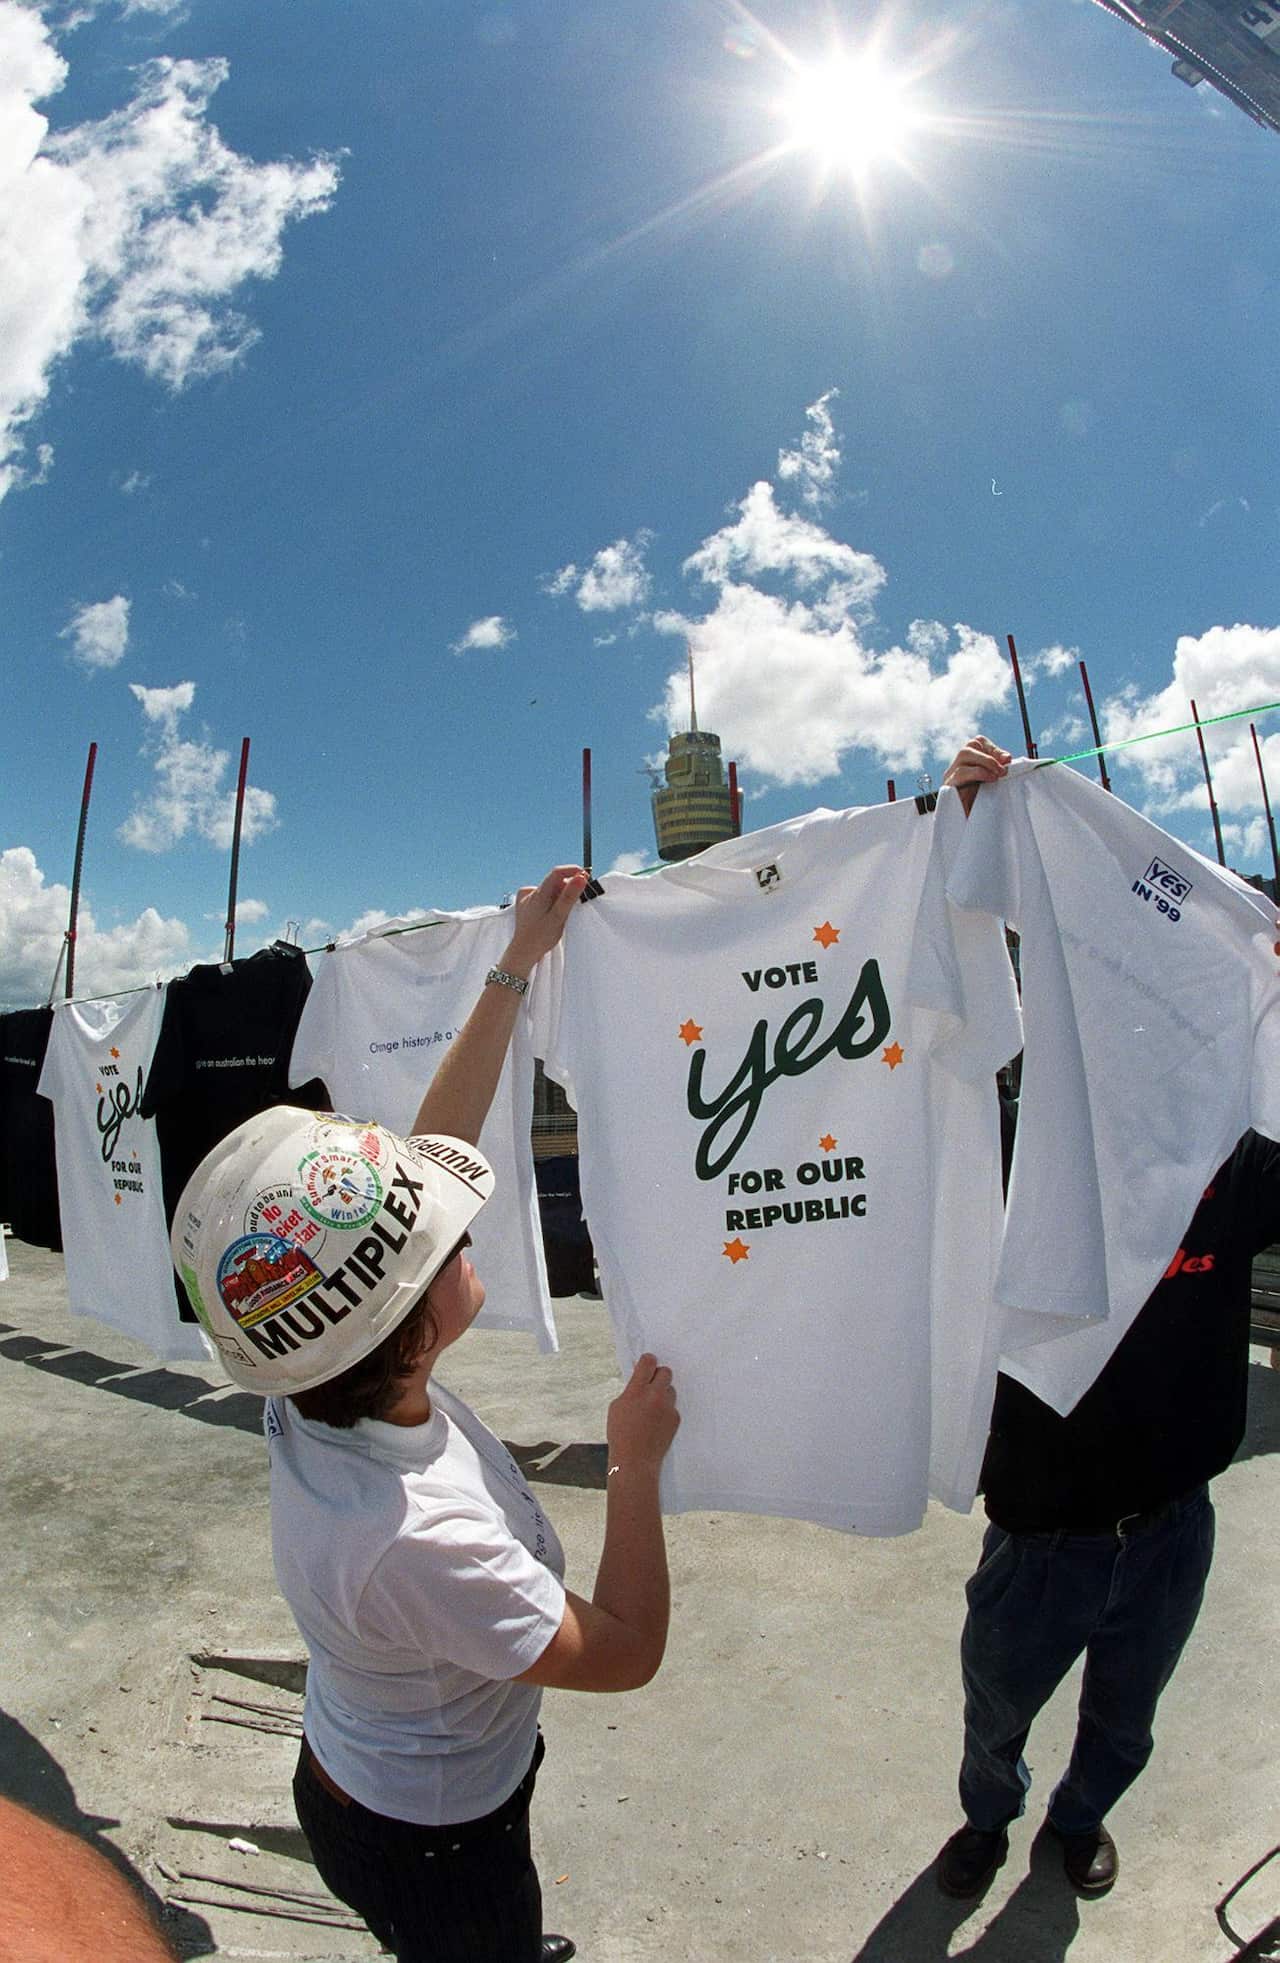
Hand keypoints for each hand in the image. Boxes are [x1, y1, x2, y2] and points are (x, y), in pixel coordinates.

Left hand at [501, 865, 588, 976]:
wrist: (524, 951)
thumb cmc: (541, 937)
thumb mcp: (559, 916)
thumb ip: (569, 896)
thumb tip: (581, 877)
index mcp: (539, 894)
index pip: (557, 872)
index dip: (573, 871)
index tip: (585, 877)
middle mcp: (530, 892)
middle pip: (554, 882)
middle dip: (567, 889)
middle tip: (574, 905)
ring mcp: (526, 897)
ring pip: (549, 889)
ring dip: (558, 897)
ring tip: (559, 914)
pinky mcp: (524, 903)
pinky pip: (541, 896)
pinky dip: (549, 901)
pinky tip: (549, 913)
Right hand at [606, 1353, 679, 1470]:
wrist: (635, 1460)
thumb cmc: (620, 1434)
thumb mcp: (617, 1407)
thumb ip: (631, 1390)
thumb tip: (640, 1379)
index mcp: (637, 1390)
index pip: (648, 1362)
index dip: (647, 1361)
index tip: (647, 1364)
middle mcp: (654, 1395)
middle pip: (665, 1372)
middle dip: (658, 1375)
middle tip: (651, 1384)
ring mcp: (667, 1407)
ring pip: (670, 1389)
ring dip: (663, 1393)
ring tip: (652, 1408)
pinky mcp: (675, 1418)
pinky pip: (672, 1406)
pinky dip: (666, 1410)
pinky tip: (656, 1422)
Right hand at [942, 736, 1012, 815]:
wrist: (963, 831)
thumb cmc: (978, 809)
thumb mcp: (989, 787)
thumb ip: (996, 772)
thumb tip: (1008, 760)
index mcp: (966, 765)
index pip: (976, 743)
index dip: (993, 748)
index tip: (1007, 759)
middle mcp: (956, 768)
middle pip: (969, 747)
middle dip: (990, 756)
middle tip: (1004, 770)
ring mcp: (950, 777)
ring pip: (964, 754)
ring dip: (985, 762)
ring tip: (998, 775)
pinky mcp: (948, 787)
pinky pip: (960, 773)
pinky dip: (978, 773)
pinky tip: (990, 780)